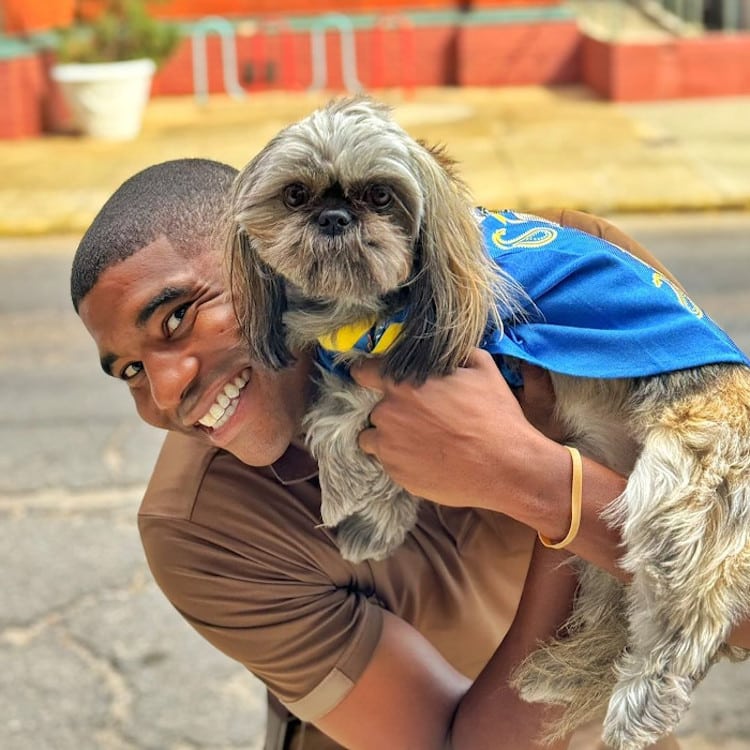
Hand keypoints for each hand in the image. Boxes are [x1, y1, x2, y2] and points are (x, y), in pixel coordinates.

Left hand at [351, 349, 559, 509]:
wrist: (505, 466)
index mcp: (402, 383)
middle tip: (421, 419)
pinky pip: (388, 462)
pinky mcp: (396, 474)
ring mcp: (389, 446)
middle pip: (376, 409)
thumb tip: (443, 349)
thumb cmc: (495, 415)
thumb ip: (453, 353)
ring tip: (419, 442)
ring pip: (375, 438)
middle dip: (394, 411)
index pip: (363, 372)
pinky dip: (401, 460)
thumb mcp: (481, 368)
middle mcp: (388, 413)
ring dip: (390, 437)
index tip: (372, 379)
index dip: (368, 374)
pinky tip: (426, 459)